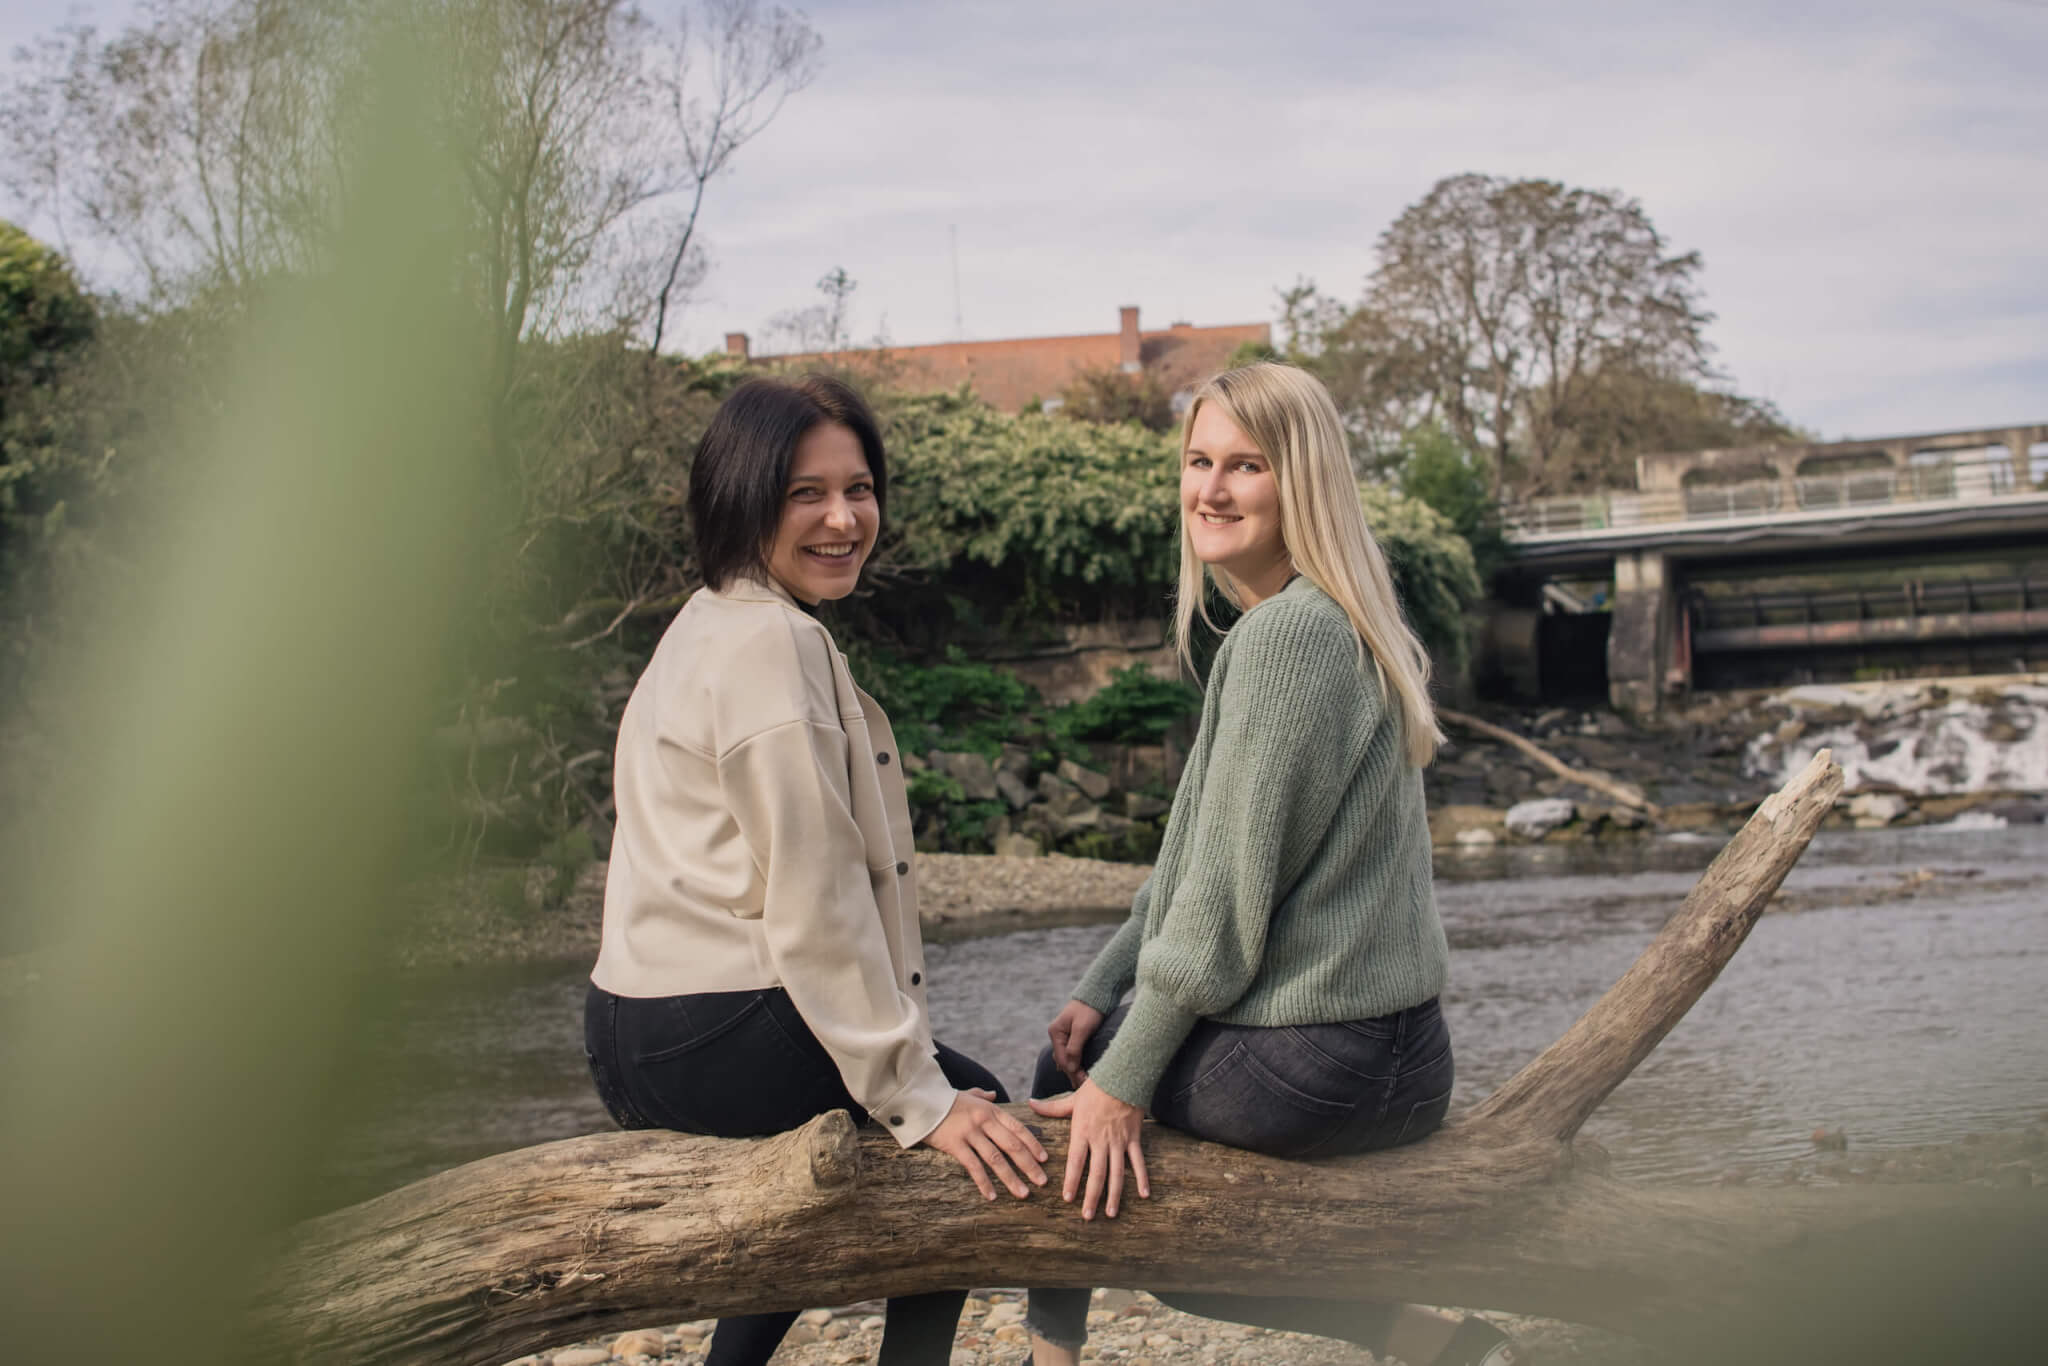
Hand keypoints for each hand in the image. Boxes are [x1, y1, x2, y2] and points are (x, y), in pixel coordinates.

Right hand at [920, 1088, 1048, 1200]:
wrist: (920, 1099)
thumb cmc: (945, 1099)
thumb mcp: (968, 1094)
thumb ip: (983, 1096)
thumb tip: (994, 1093)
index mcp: (990, 1110)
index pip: (1018, 1128)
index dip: (1033, 1144)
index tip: (1044, 1159)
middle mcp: (984, 1121)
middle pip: (1012, 1146)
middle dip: (1029, 1165)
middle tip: (1042, 1181)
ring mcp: (970, 1133)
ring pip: (996, 1159)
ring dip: (1012, 1178)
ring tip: (1023, 1193)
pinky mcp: (955, 1144)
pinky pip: (973, 1167)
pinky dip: (984, 1183)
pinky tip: (992, 1196)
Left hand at [1028, 1078, 1149, 1219]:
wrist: (1124, 1075)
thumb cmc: (1096, 1088)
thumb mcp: (1072, 1100)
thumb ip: (1052, 1108)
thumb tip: (1030, 1104)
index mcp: (1082, 1132)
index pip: (1075, 1161)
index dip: (1071, 1180)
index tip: (1068, 1198)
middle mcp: (1101, 1140)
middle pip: (1096, 1174)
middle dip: (1091, 1197)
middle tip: (1087, 1216)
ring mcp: (1119, 1141)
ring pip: (1117, 1173)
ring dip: (1114, 1195)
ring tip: (1110, 1213)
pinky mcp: (1134, 1139)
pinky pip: (1139, 1162)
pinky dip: (1142, 1178)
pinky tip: (1144, 1195)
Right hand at [1047, 999, 1104, 1085]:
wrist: (1098, 994)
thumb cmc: (1090, 1009)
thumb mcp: (1082, 1028)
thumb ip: (1075, 1048)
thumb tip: (1070, 1068)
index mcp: (1056, 1032)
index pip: (1062, 1058)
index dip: (1072, 1072)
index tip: (1083, 1083)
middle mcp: (1057, 1034)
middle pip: (1063, 1060)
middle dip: (1072, 1074)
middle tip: (1083, 1088)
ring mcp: (1064, 1035)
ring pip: (1067, 1057)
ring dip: (1073, 1070)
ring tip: (1081, 1083)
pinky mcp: (1073, 1035)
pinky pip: (1071, 1053)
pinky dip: (1076, 1062)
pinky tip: (1080, 1071)